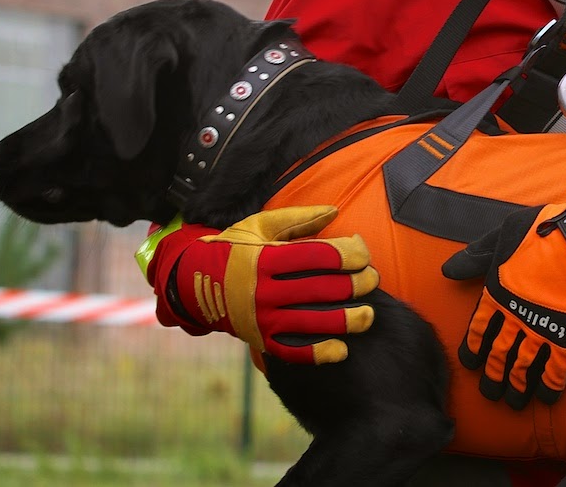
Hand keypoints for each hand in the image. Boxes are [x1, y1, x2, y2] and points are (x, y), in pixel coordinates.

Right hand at [137, 206, 377, 363]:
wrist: (192, 283)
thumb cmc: (233, 248)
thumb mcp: (258, 225)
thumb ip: (298, 217)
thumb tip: (335, 211)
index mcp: (265, 258)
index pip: (317, 256)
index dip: (348, 254)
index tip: (363, 253)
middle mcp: (262, 290)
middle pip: (320, 290)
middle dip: (355, 285)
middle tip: (372, 280)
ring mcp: (260, 319)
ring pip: (310, 323)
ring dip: (345, 321)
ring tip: (368, 316)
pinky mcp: (260, 340)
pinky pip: (292, 351)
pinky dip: (318, 354)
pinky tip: (342, 349)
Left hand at [441, 194, 565, 407]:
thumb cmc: (545, 230)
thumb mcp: (503, 233)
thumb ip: (477, 255)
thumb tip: (448, 270)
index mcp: (498, 292)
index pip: (479, 329)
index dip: (474, 349)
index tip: (471, 364)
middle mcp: (515, 316)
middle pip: (499, 354)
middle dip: (493, 376)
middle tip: (490, 393)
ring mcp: (542, 328)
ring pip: (523, 366)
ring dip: (517, 386)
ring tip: (514, 402)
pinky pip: (556, 369)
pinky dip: (549, 386)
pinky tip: (546, 398)